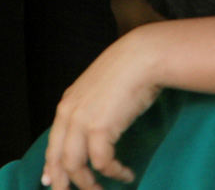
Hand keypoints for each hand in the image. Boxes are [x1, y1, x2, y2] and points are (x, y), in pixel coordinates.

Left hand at [41, 30, 161, 189]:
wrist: (145, 56)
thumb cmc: (131, 66)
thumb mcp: (102, 86)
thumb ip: (91, 105)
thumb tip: (96, 126)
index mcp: (68, 103)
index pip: (52, 143)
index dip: (51, 166)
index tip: (51, 181)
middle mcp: (69, 114)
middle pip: (58, 159)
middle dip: (64, 182)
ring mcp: (82, 122)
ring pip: (76, 166)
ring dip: (89, 184)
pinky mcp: (100, 129)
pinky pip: (102, 161)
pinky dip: (114, 172)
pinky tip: (125, 174)